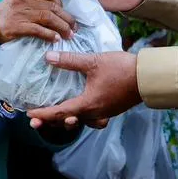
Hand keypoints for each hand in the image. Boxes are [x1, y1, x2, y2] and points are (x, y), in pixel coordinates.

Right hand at [0, 0, 76, 43]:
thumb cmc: (3, 18)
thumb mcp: (15, 4)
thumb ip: (31, 3)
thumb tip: (54, 10)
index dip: (59, 0)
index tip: (64, 10)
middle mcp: (21, 0)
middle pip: (50, 6)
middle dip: (65, 17)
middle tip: (74, 26)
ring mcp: (19, 13)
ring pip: (47, 17)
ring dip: (61, 26)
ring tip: (69, 34)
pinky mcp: (16, 27)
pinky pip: (37, 30)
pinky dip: (49, 34)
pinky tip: (56, 39)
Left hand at [26, 51, 140, 128]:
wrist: (148, 77)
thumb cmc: (122, 69)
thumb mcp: (93, 61)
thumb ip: (70, 61)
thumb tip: (48, 57)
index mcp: (87, 104)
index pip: (59, 113)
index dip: (43, 114)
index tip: (29, 114)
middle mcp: (94, 113)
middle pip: (67, 121)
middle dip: (50, 122)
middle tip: (34, 121)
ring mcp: (104, 113)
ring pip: (80, 121)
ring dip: (65, 120)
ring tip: (55, 117)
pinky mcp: (111, 110)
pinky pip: (92, 119)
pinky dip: (81, 117)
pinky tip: (80, 112)